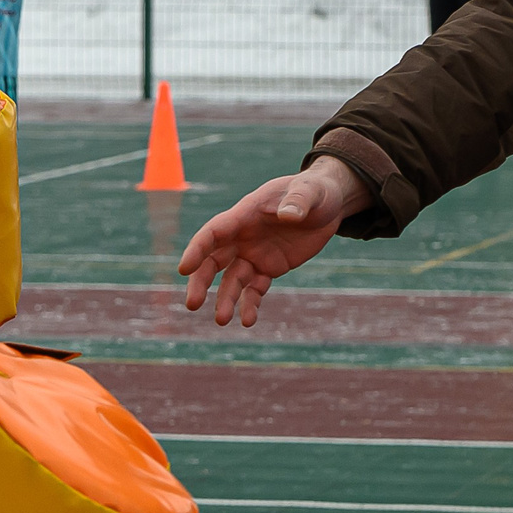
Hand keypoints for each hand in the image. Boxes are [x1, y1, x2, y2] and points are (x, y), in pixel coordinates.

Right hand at [178, 156, 368, 325]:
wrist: (327, 204)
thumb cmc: (315, 191)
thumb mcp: (312, 191)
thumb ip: (298, 201)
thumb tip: (289, 215)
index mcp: (246, 214)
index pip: (214, 232)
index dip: (197, 249)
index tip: (184, 268)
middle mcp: (243, 237)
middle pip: (213, 261)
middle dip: (200, 282)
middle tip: (192, 304)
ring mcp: (254, 254)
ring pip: (232, 280)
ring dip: (225, 300)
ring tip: (222, 321)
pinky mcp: (269, 268)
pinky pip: (254, 290)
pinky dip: (250, 305)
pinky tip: (248, 321)